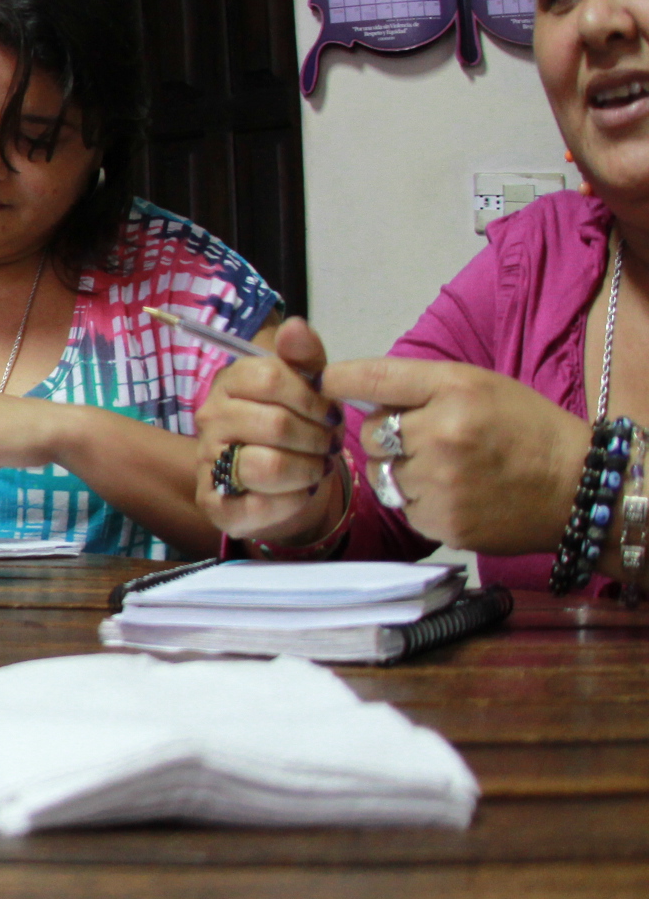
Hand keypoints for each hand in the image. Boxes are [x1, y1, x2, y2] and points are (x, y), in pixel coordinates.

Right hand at [193, 316, 345, 542]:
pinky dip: (291, 502)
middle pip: (274, 423)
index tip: (328, 412)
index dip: (311, 396)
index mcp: (230, 383)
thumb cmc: (298, 426)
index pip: (269, 376)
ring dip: (306, 470)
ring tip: (314, 468)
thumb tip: (294, 326)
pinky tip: (298, 493)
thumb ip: (304, 356)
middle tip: (326, 445)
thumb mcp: (309, 387)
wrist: (287, 480)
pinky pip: (258, 506)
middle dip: (316, 438)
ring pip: (268, 466)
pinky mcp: (214, 504)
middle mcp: (211, 420)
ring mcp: (208, 462)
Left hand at [321, 357, 591, 553]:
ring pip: (379, 473)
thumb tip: (347, 387)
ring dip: (399, 470)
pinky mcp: (441, 521)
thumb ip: (416, 385)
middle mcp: (442, 433)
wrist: (576, 489)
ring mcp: (440, 481)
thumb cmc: (525, 430)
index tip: (324, 382)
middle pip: (369, 432)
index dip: (339, 379)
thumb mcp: (479, 386)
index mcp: (455, 389)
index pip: (373, 377)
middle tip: (424, 437)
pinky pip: (401, 506)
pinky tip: (453, 494)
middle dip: (386, 435)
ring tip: (444, 467)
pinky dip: (417, 501)